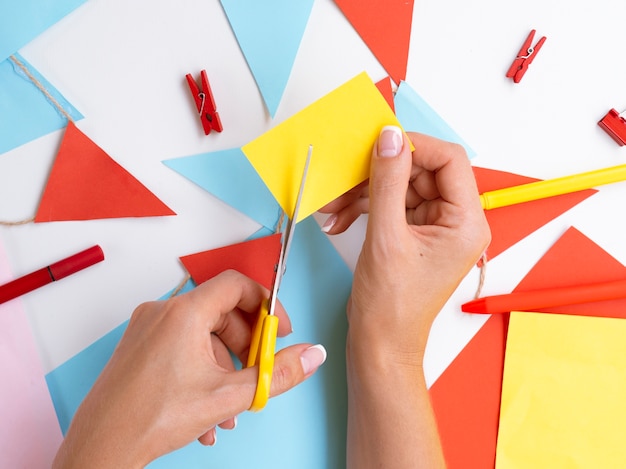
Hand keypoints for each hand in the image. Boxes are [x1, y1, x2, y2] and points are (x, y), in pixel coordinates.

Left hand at [53, 270, 326, 467]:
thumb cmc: (152, 418)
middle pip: (222, 311)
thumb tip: (311, 356)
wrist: (102, 446)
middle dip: (247, 344)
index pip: (236, 285)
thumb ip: (278, 373)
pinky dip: (202, 369)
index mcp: (185, 313)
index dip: (266, 305)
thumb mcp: (229, 396)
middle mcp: (163, 312)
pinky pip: (183, 346)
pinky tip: (208, 409)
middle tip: (260, 369)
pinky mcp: (140, 345)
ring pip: (203, 334)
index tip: (279, 330)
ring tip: (231, 405)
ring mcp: (148, 328)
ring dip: (226, 366)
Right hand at [328, 127, 489, 467]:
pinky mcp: (415, 233)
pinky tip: (339, 217)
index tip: (378, 144)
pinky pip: (392, 204)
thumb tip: (390, 138)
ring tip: (333, 206)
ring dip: (364, 191)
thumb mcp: (386, 237)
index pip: (449, 160)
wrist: (380, 344)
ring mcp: (435, 227)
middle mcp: (457, 221)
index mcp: (466, 222)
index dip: (414, 146)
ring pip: (401, 186)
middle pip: (421, 171)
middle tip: (345, 176)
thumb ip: (388, 182)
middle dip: (379, 173)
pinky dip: (365, 206)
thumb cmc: (391, 306)